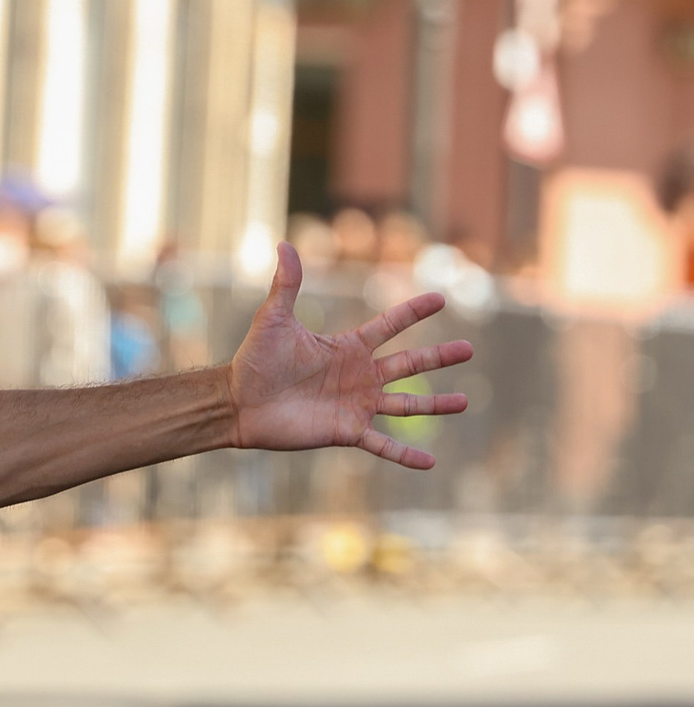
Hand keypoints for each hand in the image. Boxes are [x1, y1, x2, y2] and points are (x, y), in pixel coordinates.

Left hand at [228, 242, 472, 468]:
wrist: (238, 401)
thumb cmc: (254, 359)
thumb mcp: (274, 319)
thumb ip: (287, 284)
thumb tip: (284, 243)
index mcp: (348, 347)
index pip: (389, 325)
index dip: (413, 312)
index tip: (440, 298)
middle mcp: (359, 376)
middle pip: (409, 364)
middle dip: (438, 357)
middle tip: (469, 349)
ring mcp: (356, 405)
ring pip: (405, 405)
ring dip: (434, 404)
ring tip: (464, 401)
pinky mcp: (347, 431)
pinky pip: (383, 445)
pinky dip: (405, 456)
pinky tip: (431, 463)